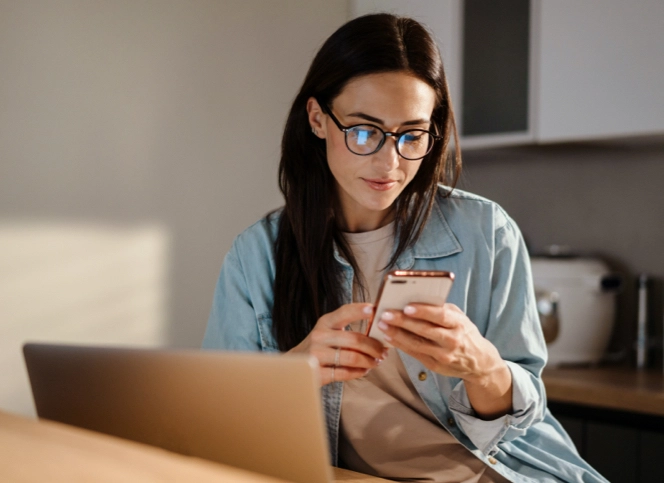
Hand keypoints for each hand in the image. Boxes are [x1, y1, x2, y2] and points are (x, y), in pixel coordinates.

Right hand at [288, 303, 388, 385]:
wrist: (294, 366)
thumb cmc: (319, 346)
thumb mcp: (328, 331)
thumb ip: (347, 327)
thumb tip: (378, 327)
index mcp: (325, 322)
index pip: (344, 312)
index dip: (360, 310)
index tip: (374, 310)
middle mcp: (319, 336)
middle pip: (354, 339)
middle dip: (374, 346)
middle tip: (384, 351)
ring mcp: (316, 355)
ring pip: (352, 358)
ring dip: (369, 361)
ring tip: (376, 362)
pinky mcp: (317, 373)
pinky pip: (345, 373)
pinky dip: (359, 372)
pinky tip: (364, 370)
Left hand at [378, 303, 512, 418]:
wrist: (479, 362)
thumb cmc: (464, 332)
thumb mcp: (459, 317)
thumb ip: (441, 309)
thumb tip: (416, 299)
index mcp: (459, 324)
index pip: (441, 316)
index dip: (423, 311)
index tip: (406, 306)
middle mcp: (453, 340)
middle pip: (425, 330)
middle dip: (403, 322)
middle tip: (385, 314)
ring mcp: (444, 355)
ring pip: (417, 344)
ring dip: (397, 334)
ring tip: (382, 325)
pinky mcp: (435, 366)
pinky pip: (415, 354)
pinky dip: (400, 345)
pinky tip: (389, 337)